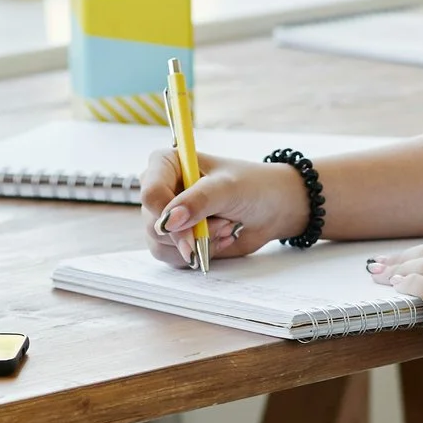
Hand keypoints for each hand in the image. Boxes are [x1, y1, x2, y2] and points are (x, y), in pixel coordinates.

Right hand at [142, 152, 310, 268]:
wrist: (273, 209)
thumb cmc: (254, 187)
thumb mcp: (228, 188)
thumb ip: (199, 201)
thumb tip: (169, 221)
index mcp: (166, 164)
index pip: (149, 193)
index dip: (167, 214)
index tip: (191, 223)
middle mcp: (161, 190)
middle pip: (154, 225)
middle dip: (192, 232)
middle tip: (225, 224)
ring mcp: (167, 216)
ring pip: (160, 245)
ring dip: (197, 245)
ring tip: (225, 229)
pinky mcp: (176, 239)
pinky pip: (172, 257)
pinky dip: (198, 255)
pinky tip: (219, 240)